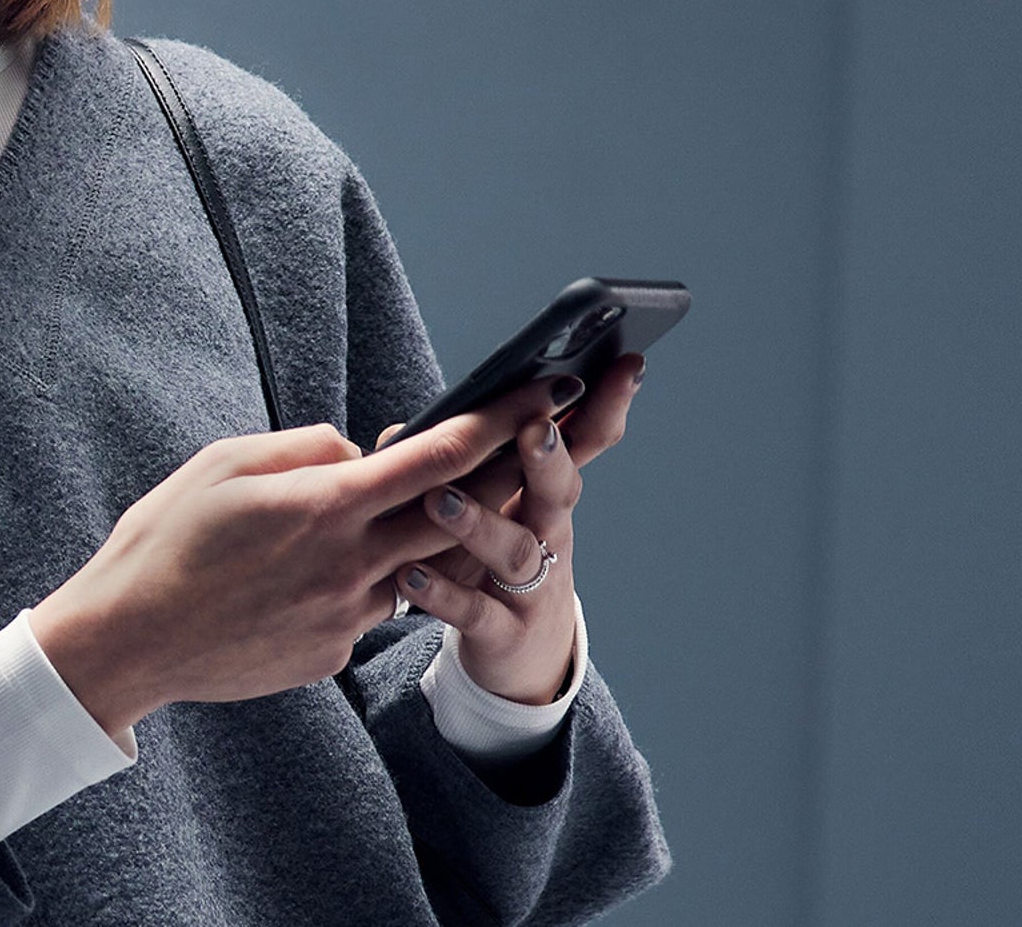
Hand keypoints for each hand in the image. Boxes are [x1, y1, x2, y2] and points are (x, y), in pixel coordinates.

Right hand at [25, 399, 534, 740]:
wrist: (127, 641)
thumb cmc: (164, 541)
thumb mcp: (222, 463)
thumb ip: (305, 449)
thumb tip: (359, 453)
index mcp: (325, 507)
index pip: (438, 458)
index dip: (499, 421)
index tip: (544, 390)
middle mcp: (350, 565)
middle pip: (460, 516)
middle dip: (509, 476)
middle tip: (542, 444)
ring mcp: (346, 617)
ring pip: (419, 569)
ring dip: (438, 537)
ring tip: (430, 511)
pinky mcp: (332, 655)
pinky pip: (370, 608)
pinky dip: (367, 583)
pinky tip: (316, 578)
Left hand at [377, 356, 644, 703]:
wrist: (518, 656)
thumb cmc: (491, 560)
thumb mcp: (490, 508)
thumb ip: (451, 466)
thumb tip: (396, 436)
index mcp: (547, 494)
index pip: (584, 442)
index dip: (606, 405)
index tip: (625, 363)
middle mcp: (550, 535)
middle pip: (558, 492)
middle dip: (549, 459)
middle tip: (535, 427)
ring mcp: (532, 587)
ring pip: (516, 552)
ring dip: (479, 524)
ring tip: (439, 501)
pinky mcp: (504, 632)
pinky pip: (474, 612)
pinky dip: (443, 594)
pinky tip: (410, 576)